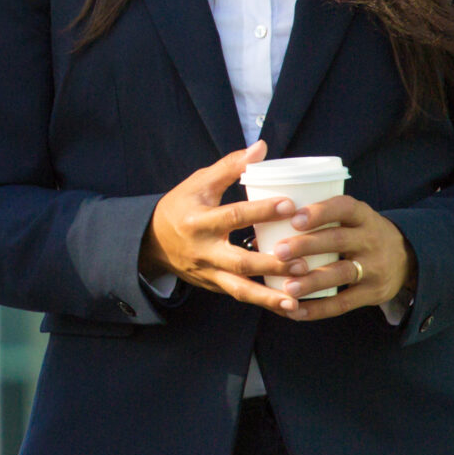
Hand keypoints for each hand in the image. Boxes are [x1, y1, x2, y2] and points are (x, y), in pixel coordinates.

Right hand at [141, 141, 314, 316]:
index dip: (262, 211)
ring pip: (240, 289)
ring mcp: (208, 273)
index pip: (233, 216)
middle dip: (271, 264)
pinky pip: (241, 296)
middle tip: (302, 261)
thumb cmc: (180, 206)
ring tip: (297, 300)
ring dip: (269, 297)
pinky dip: (264, 303)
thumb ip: (230, 166)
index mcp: (198, 221)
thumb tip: (262, 147)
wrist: (151, 242)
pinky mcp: (214, 286)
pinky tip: (291, 307)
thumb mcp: (199, 182)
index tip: (291, 205)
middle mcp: (203, 251)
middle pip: (239, 261)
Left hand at [265, 195, 416, 321]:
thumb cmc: (360, 234)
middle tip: (279, 251)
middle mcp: (371, 239)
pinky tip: (295, 311)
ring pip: (341, 273)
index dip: (321, 212)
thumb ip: (318, 221)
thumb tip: (260, 232)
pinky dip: (318, 309)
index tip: (295, 218)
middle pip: (339, 240)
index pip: (345, 208)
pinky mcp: (373, 293)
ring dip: (312, 281)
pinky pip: (344, 303)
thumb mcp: (351, 219)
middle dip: (307, 246)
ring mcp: (374, 267)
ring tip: (287, 286)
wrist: (407, 259)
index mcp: (363, 216)